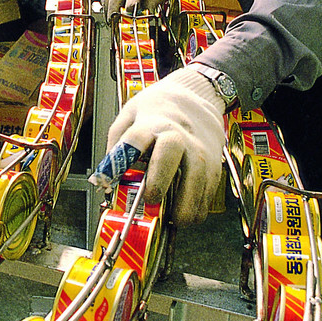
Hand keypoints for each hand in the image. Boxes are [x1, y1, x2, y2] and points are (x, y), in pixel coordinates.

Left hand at [106, 67, 225, 223]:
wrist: (196, 100)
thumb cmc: (158, 111)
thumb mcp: (129, 115)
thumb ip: (117, 142)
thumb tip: (106, 176)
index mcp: (150, 123)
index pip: (135, 137)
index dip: (121, 156)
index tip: (109, 178)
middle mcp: (177, 134)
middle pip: (170, 151)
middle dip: (160, 179)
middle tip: (151, 199)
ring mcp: (199, 149)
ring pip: (197, 176)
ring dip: (186, 203)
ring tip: (174, 220)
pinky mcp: (214, 164)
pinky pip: (209, 190)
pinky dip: (199, 207)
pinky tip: (187, 215)